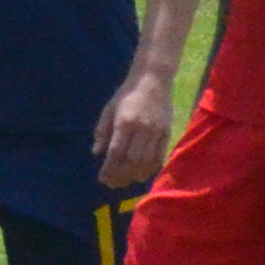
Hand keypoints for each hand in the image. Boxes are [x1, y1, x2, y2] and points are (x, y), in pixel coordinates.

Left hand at [99, 65, 180, 195]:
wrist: (152, 81)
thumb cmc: (126, 95)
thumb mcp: (108, 110)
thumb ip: (102, 132)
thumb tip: (97, 153)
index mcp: (124, 122)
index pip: (116, 152)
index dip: (109, 168)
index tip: (102, 178)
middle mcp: (142, 129)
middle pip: (132, 160)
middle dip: (121, 175)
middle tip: (112, 184)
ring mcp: (156, 131)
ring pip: (147, 160)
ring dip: (135, 174)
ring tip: (125, 182)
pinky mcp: (167, 132)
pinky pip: (160, 155)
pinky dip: (151, 168)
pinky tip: (142, 174)